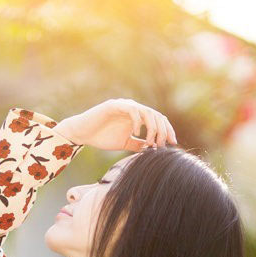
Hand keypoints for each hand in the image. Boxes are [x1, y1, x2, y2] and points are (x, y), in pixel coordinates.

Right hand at [54, 99, 177, 151]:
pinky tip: (137, 133)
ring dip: (152, 128)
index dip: (168, 131)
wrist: (82, 133)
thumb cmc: (102, 137)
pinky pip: (132, 110)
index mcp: (138, 117)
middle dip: (163, 131)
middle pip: (156, 115)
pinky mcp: (114, 105)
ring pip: (147, 112)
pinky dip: (138, 121)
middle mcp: (133, 108)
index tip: (173, 144)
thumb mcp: (125, 143)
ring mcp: (124, 105)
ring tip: (150, 142)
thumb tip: (154, 151)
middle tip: (162, 145)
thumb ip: (138, 145)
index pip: (159, 120)